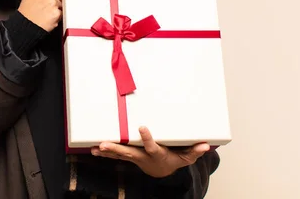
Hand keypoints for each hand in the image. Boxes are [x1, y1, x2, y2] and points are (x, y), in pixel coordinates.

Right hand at [18, 0, 71, 31]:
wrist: (25, 25)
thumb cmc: (27, 10)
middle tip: (50, 3)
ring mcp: (52, 3)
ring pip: (64, 2)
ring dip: (59, 7)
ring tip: (48, 11)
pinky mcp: (56, 13)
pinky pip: (63, 12)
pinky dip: (58, 15)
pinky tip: (49, 16)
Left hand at [91, 127, 209, 177]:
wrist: (163, 173)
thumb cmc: (174, 160)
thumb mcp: (186, 157)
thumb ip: (195, 151)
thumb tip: (206, 145)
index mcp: (157, 154)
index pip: (151, 146)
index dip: (147, 138)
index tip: (142, 127)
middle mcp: (143, 157)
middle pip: (128, 153)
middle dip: (115, 149)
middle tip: (102, 144)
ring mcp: (134, 158)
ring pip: (119, 154)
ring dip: (106, 151)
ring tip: (94, 148)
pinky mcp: (129, 157)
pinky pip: (115, 155)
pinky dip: (105, 153)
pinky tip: (93, 150)